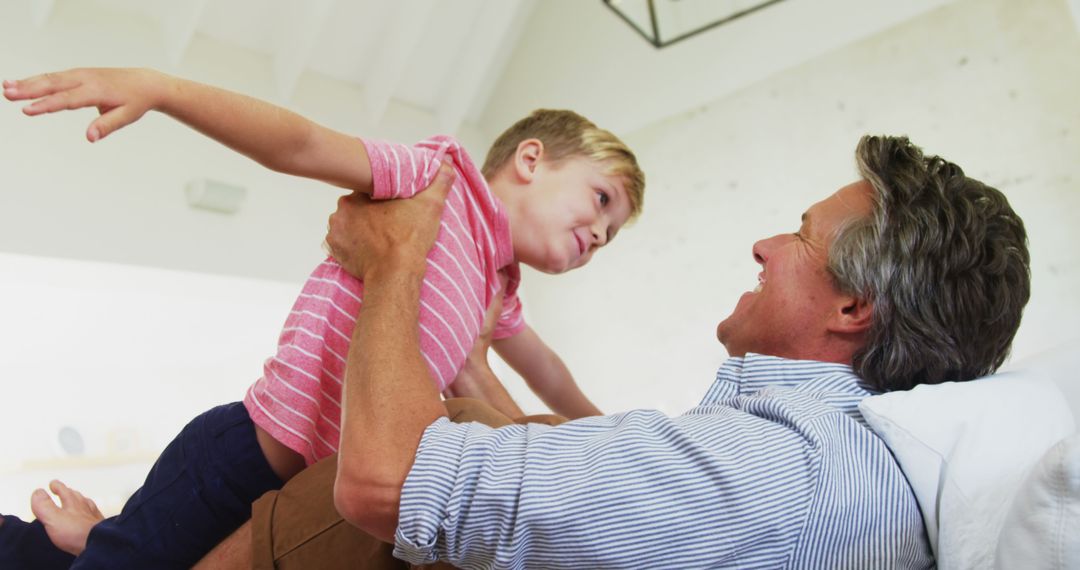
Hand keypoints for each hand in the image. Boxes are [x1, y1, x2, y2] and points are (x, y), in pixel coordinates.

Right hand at [3, 68, 168, 141]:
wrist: (144, 83)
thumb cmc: (135, 101)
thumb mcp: (126, 116)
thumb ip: (106, 126)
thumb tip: (90, 138)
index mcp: (96, 90)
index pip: (68, 100)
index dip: (47, 105)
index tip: (28, 110)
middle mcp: (85, 79)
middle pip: (53, 84)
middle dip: (29, 89)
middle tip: (8, 94)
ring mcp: (80, 74)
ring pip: (50, 78)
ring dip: (27, 83)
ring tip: (6, 88)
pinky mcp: (77, 74)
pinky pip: (53, 77)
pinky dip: (35, 79)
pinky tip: (19, 84)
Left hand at [326, 161, 454, 279]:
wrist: (395, 274)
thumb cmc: (409, 238)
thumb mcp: (430, 205)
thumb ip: (438, 181)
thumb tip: (446, 163)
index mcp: (359, 194)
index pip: (369, 188)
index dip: (383, 196)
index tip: (394, 205)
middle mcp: (342, 210)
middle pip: (357, 206)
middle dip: (370, 212)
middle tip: (390, 223)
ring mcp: (335, 231)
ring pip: (349, 224)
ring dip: (360, 228)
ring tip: (380, 237)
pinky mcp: (335, 250)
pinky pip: (342, 243)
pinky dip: (353, 244)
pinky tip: (369, 248)